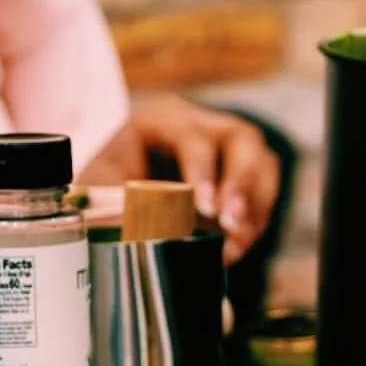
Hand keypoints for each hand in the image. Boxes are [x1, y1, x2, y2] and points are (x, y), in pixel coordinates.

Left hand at [80, 95, 279, 264]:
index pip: (193, 137)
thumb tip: (135, 231)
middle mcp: (204, 124)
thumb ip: (116, 203)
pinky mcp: (244, 174)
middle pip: (241, 139)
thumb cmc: (106, 184)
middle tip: (229, 222)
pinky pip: (265, 192)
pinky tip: (234, 248)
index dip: (203, 171)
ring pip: (262, 162)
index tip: (204, 208)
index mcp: (164, 118)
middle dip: (240, 183)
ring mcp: (229, 147)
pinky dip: (254, 221)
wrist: (116, 194)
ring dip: (255, 204)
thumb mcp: (100, 187)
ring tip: (236, 243)